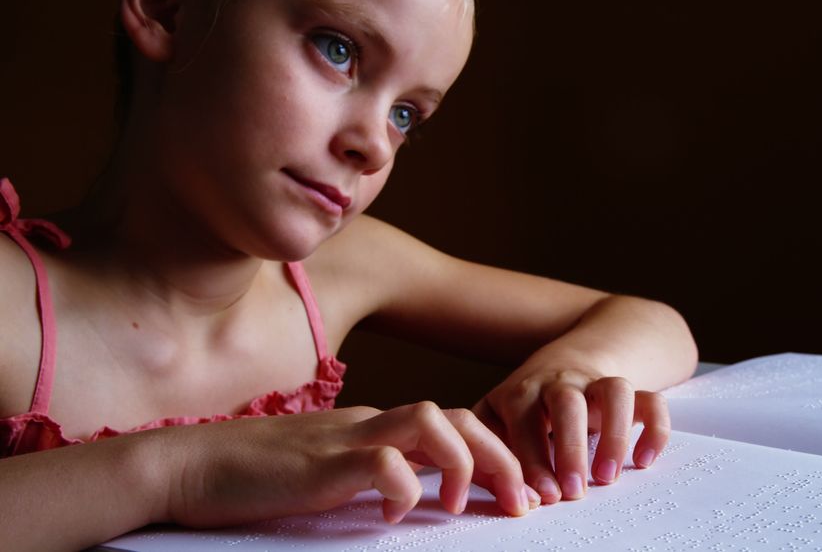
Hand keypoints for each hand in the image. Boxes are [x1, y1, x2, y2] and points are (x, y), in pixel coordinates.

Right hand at [155, 403, 537, 526]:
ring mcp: (345, 439)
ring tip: (464, 504)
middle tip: (523, 503)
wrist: (186, 466)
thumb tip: (413, 495)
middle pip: (461, 417)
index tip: (518, 496)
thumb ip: (371, 475)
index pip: (455, 424)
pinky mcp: (320, 465)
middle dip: (504, 457)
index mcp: (375, 427)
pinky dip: (403, 489)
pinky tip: (395, 515)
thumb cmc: (253, 476)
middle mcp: (370, 425)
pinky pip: (382, 463)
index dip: (497, 455)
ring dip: (465, 462)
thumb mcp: (328, 472)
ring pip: (432, 423)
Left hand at [473, 366, 670, 504]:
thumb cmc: (523, 405)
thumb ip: (486, 450)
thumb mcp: (495, 418)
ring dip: (615, 434)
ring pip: (614, 391)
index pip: (524, 421)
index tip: (540, 497)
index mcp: (522, 391)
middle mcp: (560, 382)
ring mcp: (597, 383)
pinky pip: (651, 399)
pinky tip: (645, 460)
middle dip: (571, 448)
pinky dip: (654, 428)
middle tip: (574, 493)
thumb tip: (488, 495)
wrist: (566, 360)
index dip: (532, 461)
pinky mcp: (629, 389)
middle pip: (568, 402)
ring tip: (609, 478)